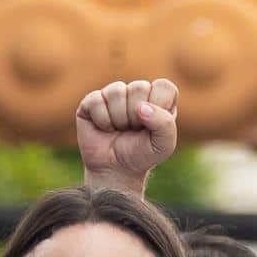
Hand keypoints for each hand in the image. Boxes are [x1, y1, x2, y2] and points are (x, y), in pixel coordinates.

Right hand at [77, 79, 179, 195]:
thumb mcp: (164, 145)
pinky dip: (102, 120)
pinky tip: (105, 128)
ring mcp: (113, 95)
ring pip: (117, 91)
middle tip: (134, 130)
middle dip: (137, 116)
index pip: (164, 86)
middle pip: (139, 87)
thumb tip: (140, 107)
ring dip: (119, 118)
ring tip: (120, 129)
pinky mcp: (92, 101)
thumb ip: (165, 124)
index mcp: (158, 99)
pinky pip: (97, 100)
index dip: (159, 105)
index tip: (153, 126)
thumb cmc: (142, 155)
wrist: (115, 170)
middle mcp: (136, 92)